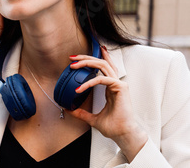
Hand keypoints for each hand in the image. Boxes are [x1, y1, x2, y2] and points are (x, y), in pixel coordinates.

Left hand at [68, 46, 147, 161]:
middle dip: (86, 57)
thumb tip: (69, 109)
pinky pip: (102, 79)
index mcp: (111, 87)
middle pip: (102, 63)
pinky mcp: (120, 88)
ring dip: (87, 62)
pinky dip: (89, 82)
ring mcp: (119, 84)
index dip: (93, 60)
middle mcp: (116, 83)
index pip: (104, 68)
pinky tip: (79, 88)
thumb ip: (81, 112)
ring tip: (73, 64)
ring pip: (103, 65)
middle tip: (73, 57)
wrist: (122, 134)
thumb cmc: (113, 127)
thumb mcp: (92, 118)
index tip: (79, 58)